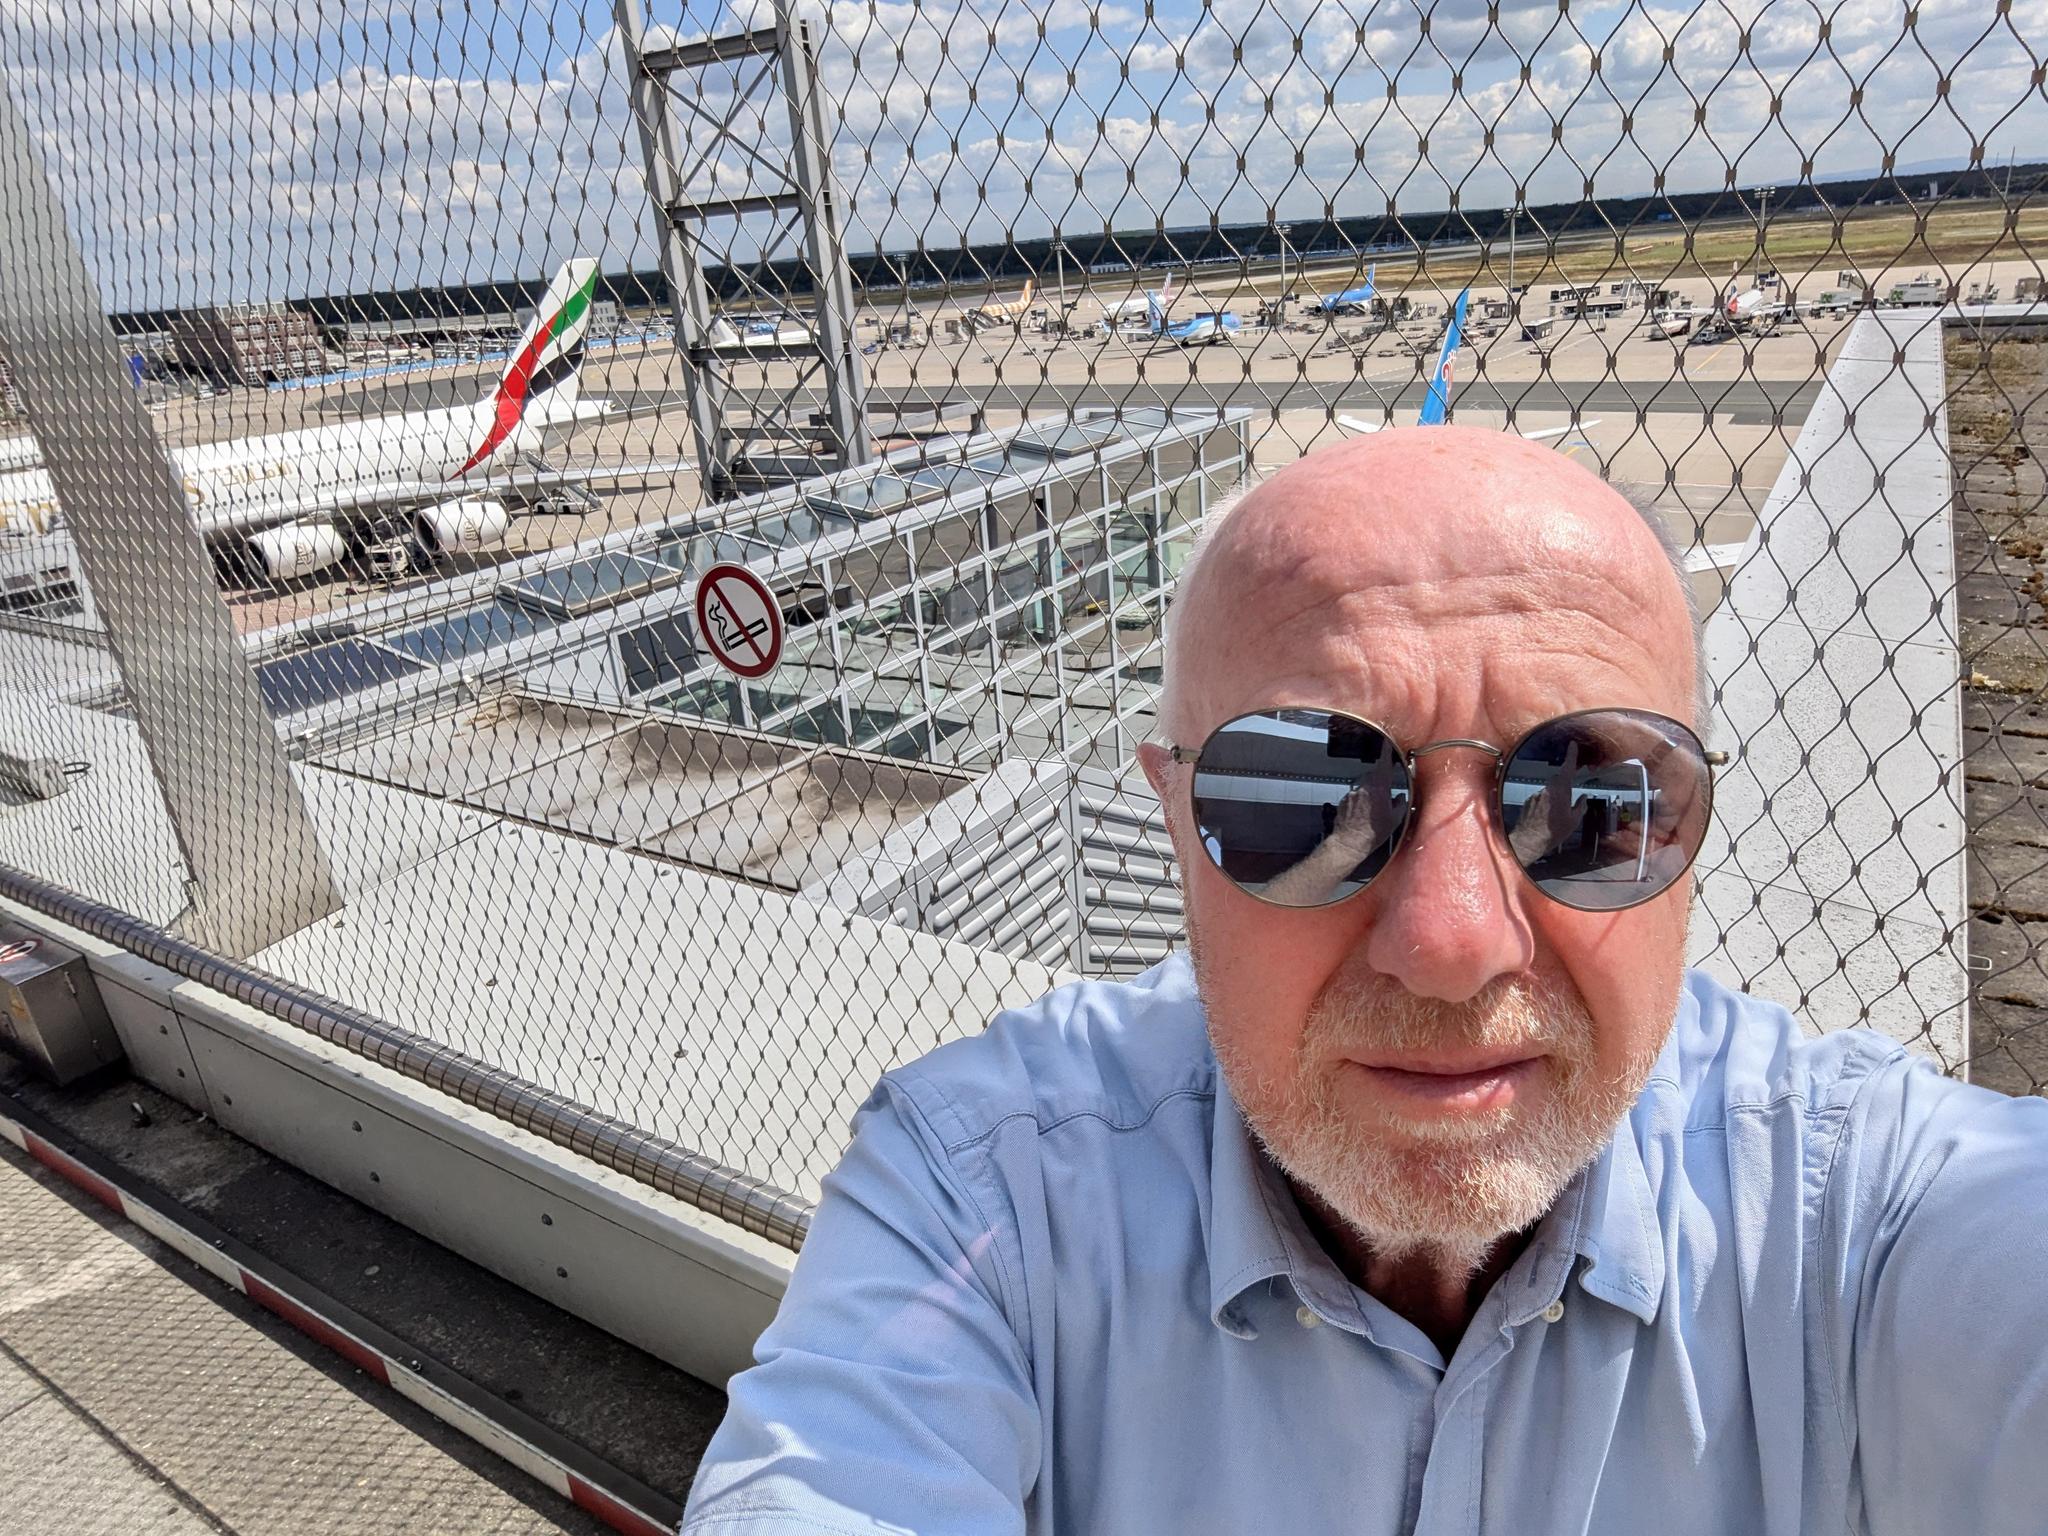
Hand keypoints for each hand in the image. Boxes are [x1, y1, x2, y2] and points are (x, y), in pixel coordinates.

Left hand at [1323, 743, 1396, 859]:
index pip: (1383, 764)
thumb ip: (1399, 805)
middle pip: (1374, 776)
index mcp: (1379, 788)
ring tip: (1375, 811)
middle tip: (1387, 796)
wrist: (1349, 843)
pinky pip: (1356, 796)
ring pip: (1365, 786)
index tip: (1388, 743)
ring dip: (1371, 793)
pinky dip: (1361, 801)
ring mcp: (1352, 793)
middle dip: (1381, 781)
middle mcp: (1364, 787)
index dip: (1386, 752)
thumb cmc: (1372, 833)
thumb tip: (1400, 798)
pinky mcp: (1344, 800)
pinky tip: (1364, 815)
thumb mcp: (1394, 820)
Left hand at [1508, 740, 1578, 862]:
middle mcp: (1546, 789)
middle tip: (1572, 789)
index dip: (1571, 755)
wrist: (1528, 841)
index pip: (1567, 768)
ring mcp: (1535, 794)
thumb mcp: (1573, 821)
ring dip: (1555, 798)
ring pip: (1549, 791)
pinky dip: (1545, 805)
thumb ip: (1580, 806)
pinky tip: (1546, 818)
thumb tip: (1583, 798)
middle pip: (1558, 780)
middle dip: (1565, 783)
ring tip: (1556, 816)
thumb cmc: (1553, 832)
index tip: (1572, 744)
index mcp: (1560, 790)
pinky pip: (1540, 798)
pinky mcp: (1527, 801)